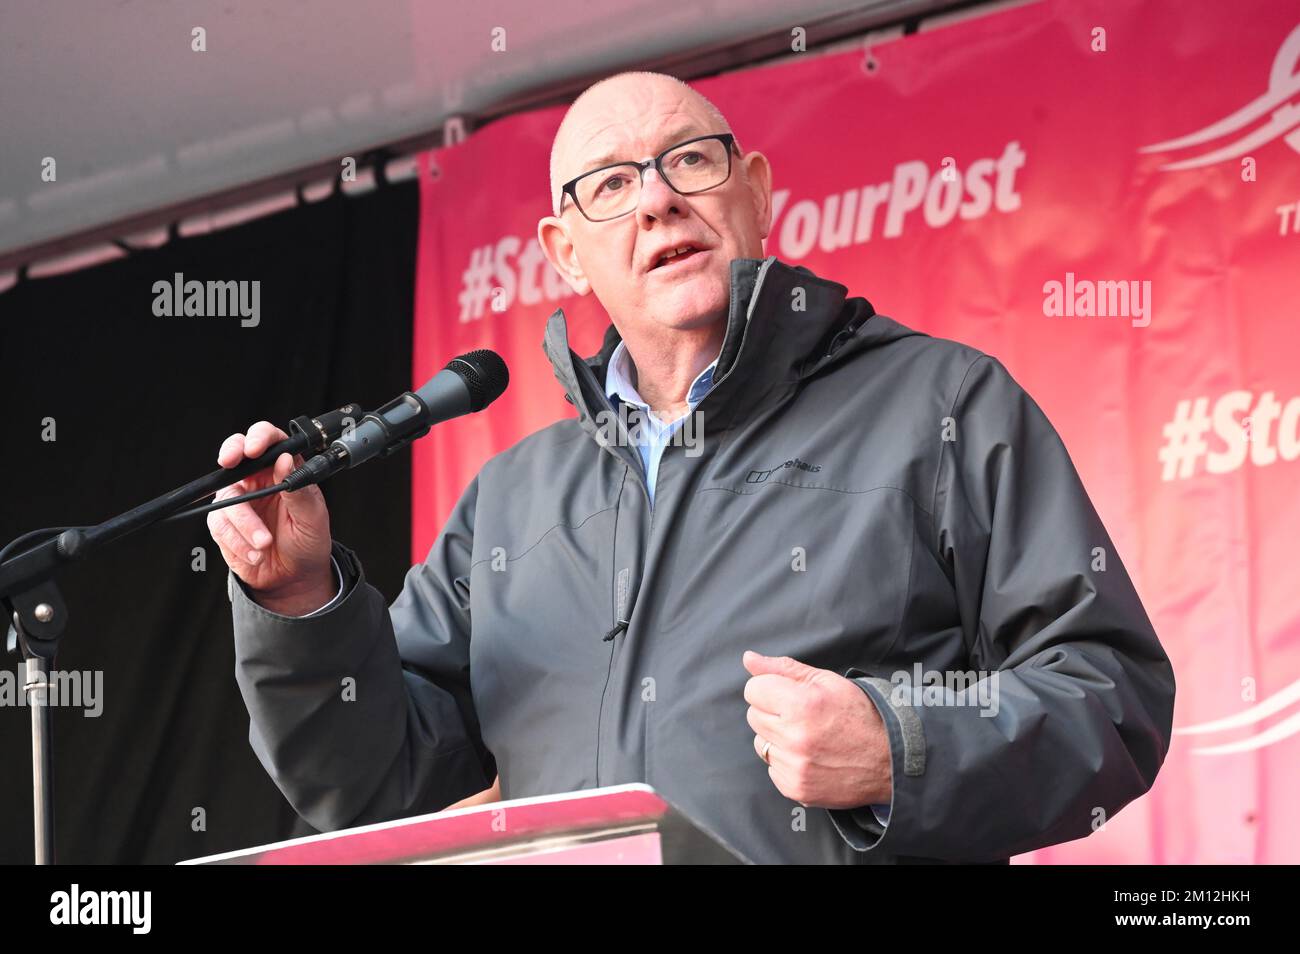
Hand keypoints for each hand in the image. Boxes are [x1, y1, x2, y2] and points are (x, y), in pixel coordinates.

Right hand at [207, 420, 333, 614]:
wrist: (294, 576)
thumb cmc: (308, 541)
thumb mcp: (312, 517)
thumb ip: (298, 489)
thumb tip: (285, 460)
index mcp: (283, 470)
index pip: (270, 441)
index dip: (259, 437)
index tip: (254, 448)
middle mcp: (258, 480)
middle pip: (235, 452)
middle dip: (230, 454)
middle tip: (230, 463)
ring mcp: (238, 500)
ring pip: (227, 497)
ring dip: (245, 524)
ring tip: (265, 544)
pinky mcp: (224, 523)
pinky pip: (221, 526)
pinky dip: (238, 542)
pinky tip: (255, 553)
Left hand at [743, 651, 891, 808]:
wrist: (889, 760)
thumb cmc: (859, 715)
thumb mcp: (826, 681)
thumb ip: (784, 669)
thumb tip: (749, 659)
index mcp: (801, 704)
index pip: (754, 689)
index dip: (770, 688)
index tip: (788, 694)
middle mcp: (794, 738)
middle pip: (754, 715)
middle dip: (773, 711)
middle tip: (802, 716)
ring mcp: (794, 767)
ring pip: (760, 742)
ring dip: (777, 738)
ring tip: (807, 737)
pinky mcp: (795, 788)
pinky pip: (772, 768)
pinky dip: (786, 762)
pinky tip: (810, 756)